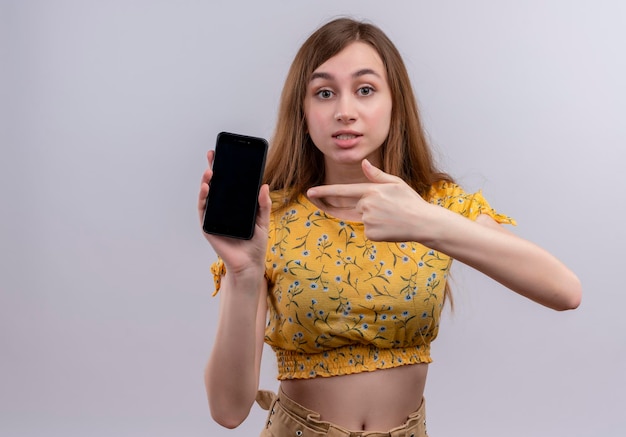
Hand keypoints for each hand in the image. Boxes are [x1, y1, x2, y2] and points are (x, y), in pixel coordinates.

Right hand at [198, 150, 270, 273]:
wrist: (250, 264)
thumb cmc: (256, 243)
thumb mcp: (263, 220)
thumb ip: (263, 204)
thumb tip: (264, 185)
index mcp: (235, 205)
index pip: (228, 184)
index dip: (225, 168)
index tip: (224, 153)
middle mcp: (222, 208)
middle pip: (215, 186)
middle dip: (212, 169)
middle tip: (213, 155)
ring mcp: (213, 216)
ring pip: (207, 195)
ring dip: (206, 182)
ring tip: (210, 172)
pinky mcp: (208, 226)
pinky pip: (203, 209)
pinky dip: (203, 198)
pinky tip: (206, 188)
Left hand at [307, 159, 439, 241]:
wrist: (423, 223)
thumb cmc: (411, 201)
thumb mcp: (396, 183)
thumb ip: (377, 175)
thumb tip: (364, 163)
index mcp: (371, 190)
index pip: (342, 190)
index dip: (324, 191)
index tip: (310, 191)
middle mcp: (366, 204)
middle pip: (354, 206)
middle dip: (353, 205)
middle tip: (363, 205)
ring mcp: (368, 220)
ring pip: (363, 219)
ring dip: (375, 219)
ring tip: (392, 217)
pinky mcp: (371, 234)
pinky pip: (369, 231)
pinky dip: (378, 230)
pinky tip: (391, 227)